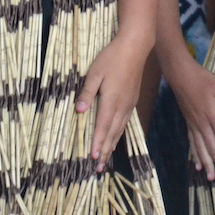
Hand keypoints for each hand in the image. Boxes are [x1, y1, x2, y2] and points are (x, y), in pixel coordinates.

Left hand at [76, 30, 148, 172]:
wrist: (135, 46)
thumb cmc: (112, 57)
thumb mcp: (94, 73)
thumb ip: (87, 92)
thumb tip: (79, 111)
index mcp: (112, 100)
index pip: (103, 126)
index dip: (98, 143)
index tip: (93, 158)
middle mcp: (122, 105)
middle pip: (113, 132)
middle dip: (105, 150)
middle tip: (98, 168)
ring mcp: (129, 103)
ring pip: (120, 129)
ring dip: (112, 144)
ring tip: (105, 159)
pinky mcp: (132, 99)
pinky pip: (125, 122)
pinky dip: (119, 133)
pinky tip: (116, 138)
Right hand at [166, 54, 214, 180]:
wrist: (181, 76)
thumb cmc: (203, 80)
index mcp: (212, 116)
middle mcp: (202, 124)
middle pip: (212, 147)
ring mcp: (194, 125)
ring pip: (201, 149)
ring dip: (207, 164)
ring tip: (211, 177)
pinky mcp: (189, 124)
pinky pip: (193, 143)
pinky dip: (196, 155)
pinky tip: (198, 165)